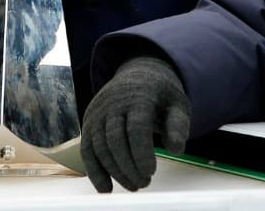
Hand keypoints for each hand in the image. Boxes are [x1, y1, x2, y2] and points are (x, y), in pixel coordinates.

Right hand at [81, 56, 190, 192]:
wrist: (137, 75)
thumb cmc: (161, 95)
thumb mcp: (177, 105)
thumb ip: (178, 126)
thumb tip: (176, 149)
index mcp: (138, 96)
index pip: (136, 126)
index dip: (141, 152)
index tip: (151, 172)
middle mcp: (113, 103)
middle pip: (115, 139)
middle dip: (128, 166)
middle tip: (144, 183)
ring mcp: (98, 113)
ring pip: (100, 147)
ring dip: (115, 172)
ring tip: (134, 186)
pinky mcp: (89, 124)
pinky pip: (87, 150)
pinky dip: (94, 171)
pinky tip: (106, 189)